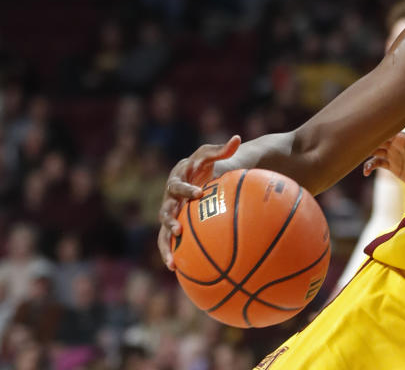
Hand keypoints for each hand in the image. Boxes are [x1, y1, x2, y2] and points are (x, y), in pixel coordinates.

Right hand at [157, 136, 240, 269]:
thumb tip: (236, 138)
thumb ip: (223, 149)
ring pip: (163, 231)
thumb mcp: (214, 155)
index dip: (185, 189)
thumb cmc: (209, 163)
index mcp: (177, 178)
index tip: (197, 193)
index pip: (178, 183)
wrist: (201, 174)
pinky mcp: (174, 224)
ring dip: (165, 246)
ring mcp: (170, 212)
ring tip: (172, 262)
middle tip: (178, 230)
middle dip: (170, 221)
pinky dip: (172, 253)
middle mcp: (170, 196)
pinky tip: (178, 270)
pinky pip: (170, 241)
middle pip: (165, 210)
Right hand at [362, 132, 404, 185]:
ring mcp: (392, 155)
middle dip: (368, 140)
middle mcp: (395, 144)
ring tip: (361, 159)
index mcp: (402, 137)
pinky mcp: (391, 166)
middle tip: (357, 142)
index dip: (376, 130)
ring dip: (365, 153)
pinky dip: (369, 167)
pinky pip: (377, 163)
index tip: (365, 129)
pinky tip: (366, 172)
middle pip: (377, 139)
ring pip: (374, 151)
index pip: (386, 131)